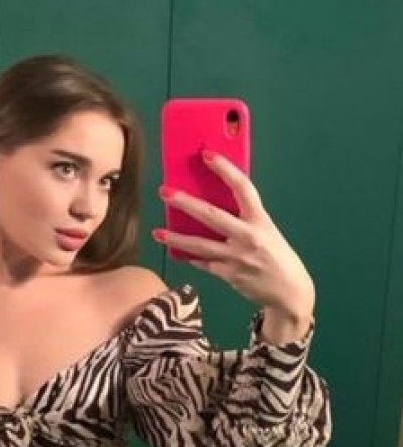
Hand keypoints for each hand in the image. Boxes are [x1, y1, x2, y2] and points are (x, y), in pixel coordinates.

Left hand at [153, 150, 315, 321]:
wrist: (290, 292)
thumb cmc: (277, 256)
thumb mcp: (268, 231)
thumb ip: (246, 219)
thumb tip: (217, 204)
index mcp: (261, 220)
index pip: (242, 187)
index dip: (225, 169)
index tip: (207, 155)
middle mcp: (248, 236)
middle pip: (211, 215)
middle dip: (185, 203)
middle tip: (165, 192)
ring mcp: (237, 257)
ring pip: (199, 245)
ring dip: (175, 238)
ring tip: (157, 232)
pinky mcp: (229, 275)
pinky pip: (204, 264)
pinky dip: (192, 258)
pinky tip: (180, 253)